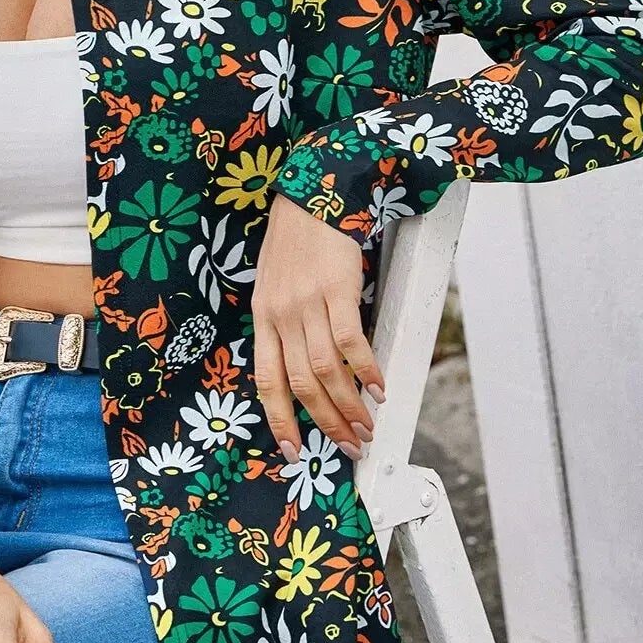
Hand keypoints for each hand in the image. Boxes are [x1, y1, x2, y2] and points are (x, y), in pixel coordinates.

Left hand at [252, 192, 386, 463]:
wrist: (312, 191)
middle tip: (349, 446)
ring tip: (367, 425)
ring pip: (326, 370)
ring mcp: (307, 303)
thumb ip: (280, 322)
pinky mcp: (336, 288)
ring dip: (349, 405)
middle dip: (326, 423)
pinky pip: (351, 341)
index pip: (267, 381)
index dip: (280, 420)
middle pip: (301, 384)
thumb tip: (299, 364)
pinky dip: (367, 369)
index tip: (293, 451)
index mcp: (262, 318)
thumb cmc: (294, 239)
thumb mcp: (272, 282)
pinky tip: (379, 386)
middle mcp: (281, 315)